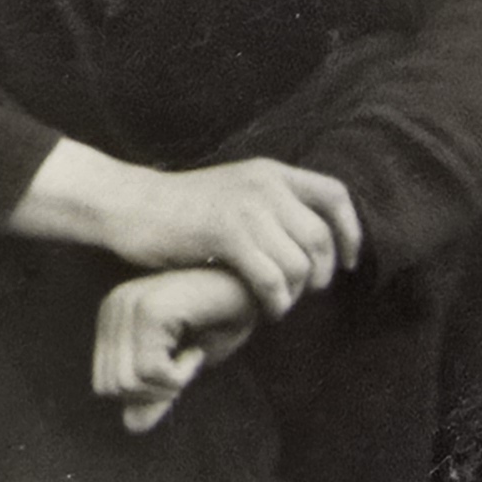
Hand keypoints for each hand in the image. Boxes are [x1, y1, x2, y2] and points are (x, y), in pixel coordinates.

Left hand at [93, 265, 260, 433]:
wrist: (255, 290)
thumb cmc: (222, 322)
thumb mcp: (183, 366)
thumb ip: (154, 393)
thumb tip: (131, 427)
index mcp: (113, 317)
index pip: (105, 385)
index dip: (145, 393)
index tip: (176, 366)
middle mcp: (114, 306)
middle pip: (112, 387)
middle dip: (155, 392)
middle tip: (186, 363)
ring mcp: (129, 305)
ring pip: (130, 383)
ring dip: (171, 382)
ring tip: (192, 352)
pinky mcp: (150, 310)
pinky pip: (152, 371)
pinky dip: (181, 374)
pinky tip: (198, 347)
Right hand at [108, 157, 365, 321]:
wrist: (131, 205)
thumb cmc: (180, 211)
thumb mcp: (235, 193)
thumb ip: (271, 208)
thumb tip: (308, 244)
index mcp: (271, 172)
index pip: (335, 195)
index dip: (350, 232)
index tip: (348, 262)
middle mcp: (265, 184)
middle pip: (320, 238)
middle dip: (319, 275)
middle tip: (299, 293)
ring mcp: (246, 207)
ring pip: (298, 264)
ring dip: (293, 294)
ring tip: (276, 303)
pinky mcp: (226, 232)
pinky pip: (271, 277)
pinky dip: (274, 301)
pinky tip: (262, 309)